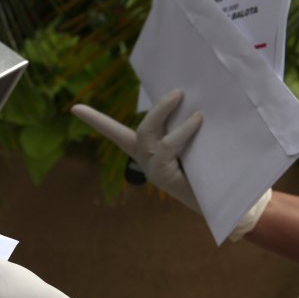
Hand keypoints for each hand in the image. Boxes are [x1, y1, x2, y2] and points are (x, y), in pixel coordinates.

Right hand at [71, 90, 202, 210]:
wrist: (224, 205)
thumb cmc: (211, 173)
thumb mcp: (194, 147)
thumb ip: (188, 130)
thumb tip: (194, 103)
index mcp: (146, 153)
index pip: (115, 133)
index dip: (95, 121)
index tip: (74, 108)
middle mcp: (145, 161)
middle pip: (139, 130)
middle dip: (156, 108)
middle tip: (178, 92)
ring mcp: (152, 170)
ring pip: (148, 134)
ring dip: (164, 113)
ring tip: (186, 101)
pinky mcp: (161, 176)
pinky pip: (166, 147)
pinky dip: (181, 131)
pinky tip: (198, 121)